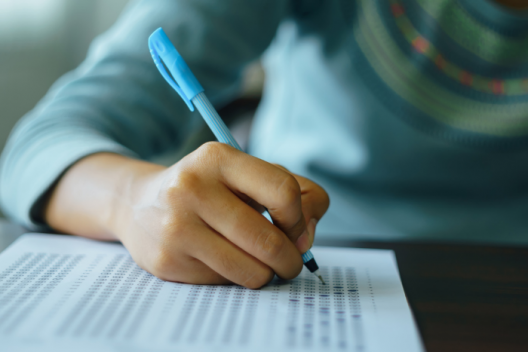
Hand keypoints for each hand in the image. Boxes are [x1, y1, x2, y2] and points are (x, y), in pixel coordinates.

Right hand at [45, 142, 329, 287]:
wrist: (139, 204)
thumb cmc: (208, 189)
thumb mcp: (246, 175)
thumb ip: (294, 193)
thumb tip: (306, 238)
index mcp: (218, 158)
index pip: (283, 191)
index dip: (300, 219)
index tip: (296, 230)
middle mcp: (192, 187)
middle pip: (269, 240)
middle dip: (291, 260)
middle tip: (290, 263)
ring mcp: (176, 226)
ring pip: (251, 270)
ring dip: (267, 274)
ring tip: (262, 265)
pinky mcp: (167, 261)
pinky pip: (225, 282)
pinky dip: (237, 277)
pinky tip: (224, 261)